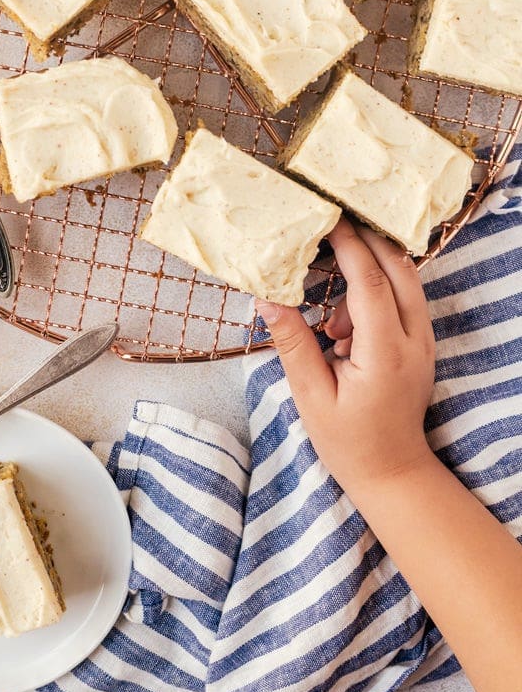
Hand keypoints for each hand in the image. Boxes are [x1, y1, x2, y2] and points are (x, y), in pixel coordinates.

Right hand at [256, 218, 435, 497]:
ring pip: (407, 281)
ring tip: (331, 324)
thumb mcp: (310, 396)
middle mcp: (414, 340)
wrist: (392, 471)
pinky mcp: (421, 343)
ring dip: (370, 273)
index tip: (328, 220)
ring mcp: (424, 341)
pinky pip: (404, 299)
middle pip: (400, 269)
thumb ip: (292, 343)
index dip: (350, 247)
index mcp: (385, 354)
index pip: (371, 283)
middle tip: (331, 227)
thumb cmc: (348, 440)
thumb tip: (267, 298)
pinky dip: (376, 293)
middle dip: (367, 242)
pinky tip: (344, 332)